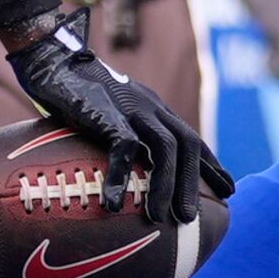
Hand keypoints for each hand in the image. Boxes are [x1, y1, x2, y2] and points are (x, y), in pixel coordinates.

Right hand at [3, 14, 234, 222]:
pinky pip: (122, 147)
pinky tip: (112, 203)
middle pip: (187, 145)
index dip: (211, 165)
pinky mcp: (106, 112)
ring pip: (164, 148)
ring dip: (165, 185)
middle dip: (192, 182)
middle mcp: (150, 107)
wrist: (51, 59)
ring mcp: (131, 108)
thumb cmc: (74, 91)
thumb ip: (121, 135)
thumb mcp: (110, 112)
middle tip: (189, 218)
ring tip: (159, 217)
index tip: (227, 190)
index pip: (192, 137)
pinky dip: (119, 176)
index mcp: (154, 108)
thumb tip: (124, 171)